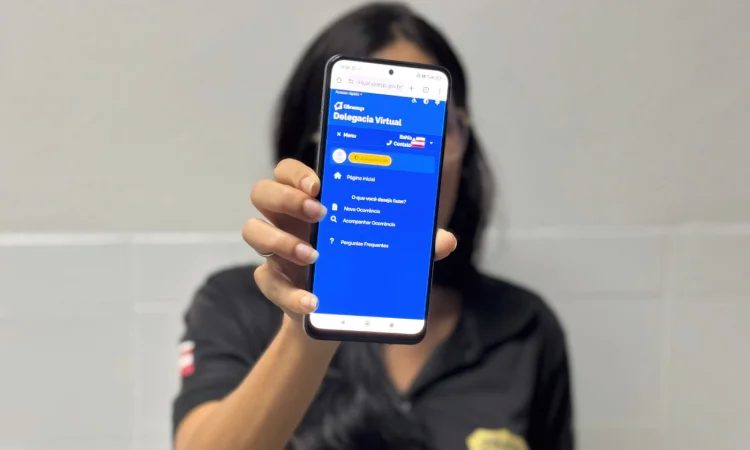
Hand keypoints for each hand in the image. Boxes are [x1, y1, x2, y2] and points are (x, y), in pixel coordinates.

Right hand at [243, 158, 457, 324]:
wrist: (337, 310)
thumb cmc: (360, 265)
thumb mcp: (389, 251)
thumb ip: (415, 244)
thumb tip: (447, 240)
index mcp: (309, 201)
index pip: (289, 172)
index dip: (297, 173)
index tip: (319, 183)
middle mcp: (285, 220)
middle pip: (263, 192)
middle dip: (286, 197)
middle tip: (319, 211)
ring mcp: (274, 250)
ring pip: (253, 231)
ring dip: (281, 241)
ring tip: (316, 255)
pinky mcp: (272, 282)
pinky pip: (266, 282)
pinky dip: (288, 293)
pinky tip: (311, 302)